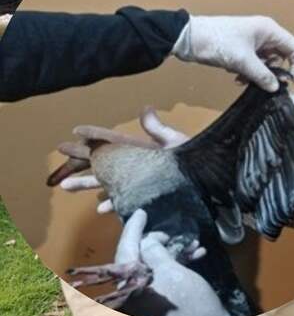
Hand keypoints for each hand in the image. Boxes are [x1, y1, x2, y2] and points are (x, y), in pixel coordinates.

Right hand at [55, 109, 189, 212]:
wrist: (212, 186)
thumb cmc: (196, 162)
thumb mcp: (177, 143)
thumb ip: (158, 129)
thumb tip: (144, 108)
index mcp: (143, 150)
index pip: (114, 140)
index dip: (95, 135)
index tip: (76, 130)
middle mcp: (137, 167)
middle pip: (104, 162)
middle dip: (82, 159)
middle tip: (60, 153)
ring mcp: (140, 184)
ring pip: (108, 183)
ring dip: (87, 183)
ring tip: (65, 186)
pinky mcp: (146, 200)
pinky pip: (124, 203)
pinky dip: (112, 204)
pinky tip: (99, 207)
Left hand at [74, 209, 230, 315]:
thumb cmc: (189, 302)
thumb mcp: (172, 272)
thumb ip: (155, 252)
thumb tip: (147, 240)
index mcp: (129, 287)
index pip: (125, 251)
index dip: (134, 230)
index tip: (141, 212)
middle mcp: (132, 293)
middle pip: (137, 258)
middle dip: (154, 241)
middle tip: (168, 232)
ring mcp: (146, 298)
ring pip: (153, 266)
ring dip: (172, 251)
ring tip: (191, 243)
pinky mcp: (161, 300)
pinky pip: (164, 276)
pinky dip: (178, 264)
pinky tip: (197, 254)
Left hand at [171, 15, 293, 91]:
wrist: (188, 37)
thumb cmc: (218, 42)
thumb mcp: (242, 61)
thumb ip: (262, 75)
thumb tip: (275, 88)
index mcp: (269, 30)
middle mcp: (264, 34)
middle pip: (282, 56)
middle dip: (275, 72)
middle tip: (268, 86)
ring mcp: (253, 41)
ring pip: (267, 62)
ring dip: (260, 74)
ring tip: (245, 81)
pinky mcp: (242, 48)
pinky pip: (254, 63)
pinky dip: (249, 72)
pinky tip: (237, 78)